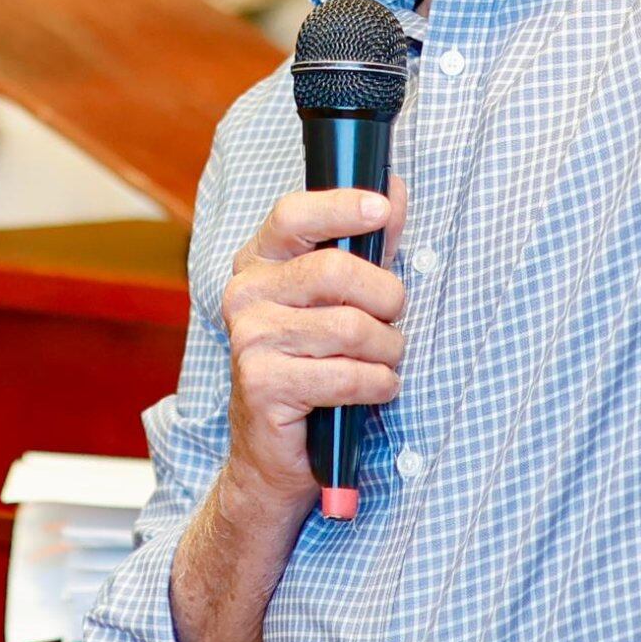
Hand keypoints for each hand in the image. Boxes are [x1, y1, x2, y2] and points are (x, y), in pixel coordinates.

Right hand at [212, 182, 408, 521]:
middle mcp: (244, 294)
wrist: (274, 451)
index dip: (341, 207)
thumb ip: (366, 246)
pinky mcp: (262, 383)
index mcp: (258, 263)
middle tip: (392, 319)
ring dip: (387, 351)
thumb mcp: (340, 300)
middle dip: (386, 297)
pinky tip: (374, 390)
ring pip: (351, 327)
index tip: (382, 208)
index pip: (294, 215)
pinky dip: (378, 385)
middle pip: (336, 269)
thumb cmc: (315, 367)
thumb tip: (396, 190)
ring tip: (382, 362)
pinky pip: (347, 374)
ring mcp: (249, 339)